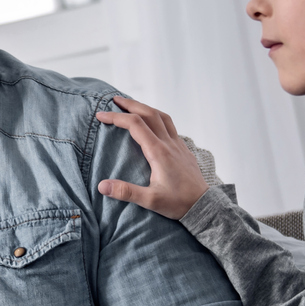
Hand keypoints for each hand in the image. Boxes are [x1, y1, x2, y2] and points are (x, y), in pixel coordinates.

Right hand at [94, 97, 217, 219]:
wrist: (204, 205)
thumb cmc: (178, 203)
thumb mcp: (150, 201)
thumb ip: (126, 192)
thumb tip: (102, 186)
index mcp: (159, 152)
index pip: (135, 125)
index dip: (116, 117)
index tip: (101, 115)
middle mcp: (169, 143)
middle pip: (149, 113)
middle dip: (130, 104)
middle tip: (114, 100)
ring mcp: (178, 144)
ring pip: (161, 116)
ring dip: (145, 107)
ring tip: (132, 105)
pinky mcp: (183, 149)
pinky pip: (170, 125)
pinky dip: (157, 117)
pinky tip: (152, 123)